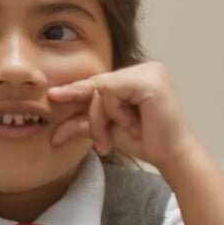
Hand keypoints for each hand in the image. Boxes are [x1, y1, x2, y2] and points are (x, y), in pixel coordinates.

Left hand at [48, 61, 197, 167]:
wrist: (169, 156)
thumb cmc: (143, 142)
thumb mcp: (106, 129)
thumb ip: (83, 123)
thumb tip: (54, 132)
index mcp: (135, 75)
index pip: (98, 83)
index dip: (76, 92)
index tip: (53, 97)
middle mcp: (143, 68)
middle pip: (97, 85)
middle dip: (93, 117)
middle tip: (101, 144)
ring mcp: (149, 71)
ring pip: (101, 88)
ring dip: (102, 118)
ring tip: (115, 139)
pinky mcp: (150, 79)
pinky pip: (112, 90)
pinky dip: (115, 112)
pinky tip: (132, 125)